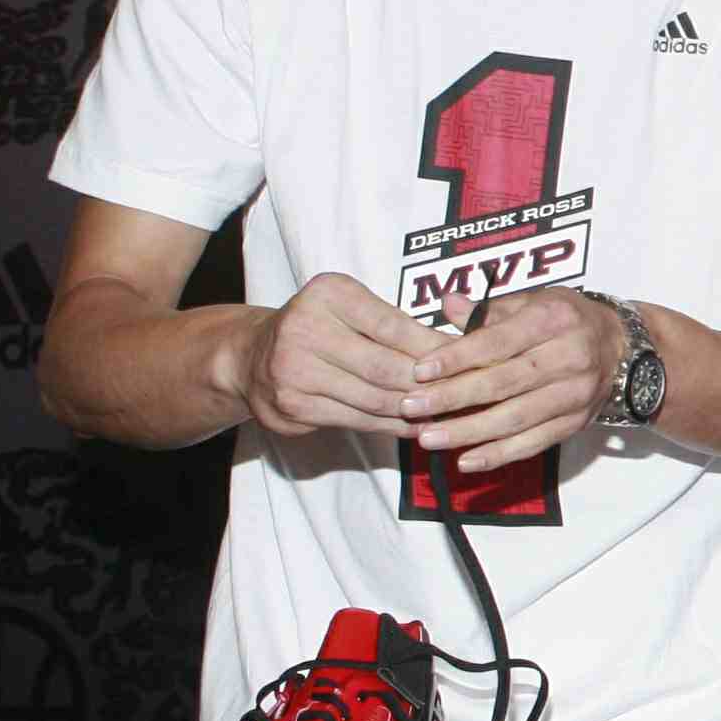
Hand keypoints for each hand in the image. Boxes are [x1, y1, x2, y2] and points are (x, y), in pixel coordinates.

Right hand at [238, 273, 451, 439]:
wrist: (251, 356)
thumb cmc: (320, 326)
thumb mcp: (353, 308)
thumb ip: (397, 324)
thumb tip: (458, 348)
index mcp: (329, 294)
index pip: (395, 326)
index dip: (436, 348)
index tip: (469, 361)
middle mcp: (305, 328)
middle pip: (387, 367)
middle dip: (430, 384)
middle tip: (463, 394)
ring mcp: (293, 371)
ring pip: (374, 398)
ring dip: (415, 410)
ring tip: (446, 412)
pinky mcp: (292, 407)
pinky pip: (356, 420)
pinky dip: (391, 426)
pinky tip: (415, 425)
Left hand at [401, 287, 627, 473]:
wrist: (623, 348)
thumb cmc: (566, 320)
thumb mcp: (533, 302)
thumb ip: (489, 311)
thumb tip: (446, 304)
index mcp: (553, 319)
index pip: (497, 342)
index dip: (456, 359)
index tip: (419, 372)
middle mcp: (569, 356)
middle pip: (502, 383)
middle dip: (452, 398)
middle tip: (411, 407)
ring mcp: (575, 393)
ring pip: (515, 418)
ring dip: (468, 431)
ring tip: (428, 438)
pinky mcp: (576, 422)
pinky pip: (533, 443)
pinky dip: (498, 455)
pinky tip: (466, 460)